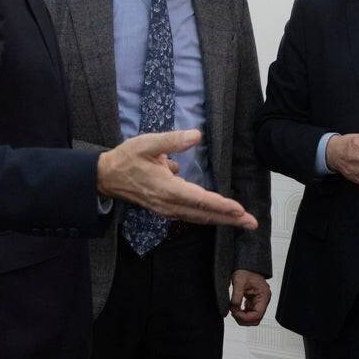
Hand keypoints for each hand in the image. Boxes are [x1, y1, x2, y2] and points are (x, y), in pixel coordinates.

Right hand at [97, 129, 256, 228]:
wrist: (106, 177)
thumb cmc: (127, 158)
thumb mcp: (148, 143)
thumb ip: (173, 140)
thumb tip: (196, 135)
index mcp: (167, 189)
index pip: (199, 199)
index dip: (220, 205)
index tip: (239, 209)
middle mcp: (169, 204)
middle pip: (204, 214)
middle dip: (229, 219)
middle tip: (252, 223)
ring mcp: (167, 210)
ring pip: (199, 217)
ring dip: (222, 220)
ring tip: (243, 222)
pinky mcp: (166, 209)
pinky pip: (192, 216)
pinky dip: (209, 217)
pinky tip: (222, 217)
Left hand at [229, 270, 270, 326]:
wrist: (247, 265)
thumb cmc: (245, 270)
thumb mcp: (239, 281)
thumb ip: (236, 296)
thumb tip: (233, 309)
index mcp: (264, 295)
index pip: (257, 315)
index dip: (245, 317)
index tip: (234, 312)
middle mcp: (264, 300)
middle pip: (256, 319)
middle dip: (243, 319)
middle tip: (233, 312)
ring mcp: (259, 302)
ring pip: (252, 318)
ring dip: (242, 317)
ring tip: (233, 309)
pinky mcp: (254, 302)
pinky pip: (249, 313)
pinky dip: (242, 314)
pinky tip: (236, 308)